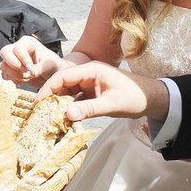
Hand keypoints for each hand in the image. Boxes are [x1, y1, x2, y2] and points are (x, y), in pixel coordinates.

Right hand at [0, 37, 65, 86]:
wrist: (51, 75)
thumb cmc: (52, 65)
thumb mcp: (49, 65)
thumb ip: (40, 68)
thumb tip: (32, 72)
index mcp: (27, 42)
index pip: (18, 48)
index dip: (23, 59)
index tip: (30, 68)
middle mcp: (17, 49)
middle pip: (4, 52)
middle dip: (13, 65)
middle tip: (25, 72)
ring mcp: (12, 59)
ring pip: (3, 65)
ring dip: (15, 74)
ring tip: (28, 77)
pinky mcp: (10, 69)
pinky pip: (5, 75)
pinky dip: (15, 79)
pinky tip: (25, 80)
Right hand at [39, 63, 169, 122]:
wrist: (152, 99)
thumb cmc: (134, 97)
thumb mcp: (111, 104)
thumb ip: (89, 109)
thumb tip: (67, 115)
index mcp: (91, 70)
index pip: (63, 76)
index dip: (49, 88)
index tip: (38, 103)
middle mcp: (88, 74)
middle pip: (63, 84)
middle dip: (52, 98)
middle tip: (42, 114)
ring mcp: (91, 84)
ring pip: (69, 93)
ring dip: (61, 104)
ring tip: (52, 119)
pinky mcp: (94, 93)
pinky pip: (77, 100)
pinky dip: (71, 109)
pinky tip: (67, 120)